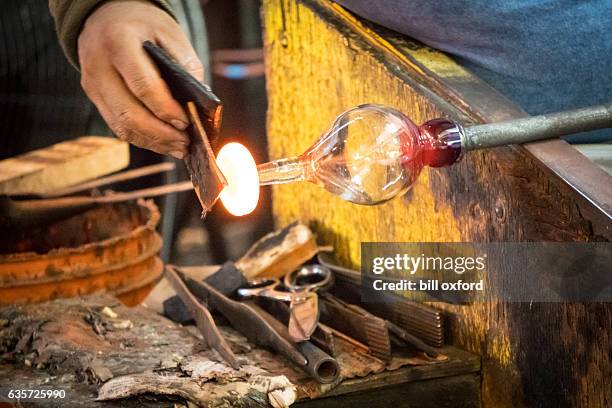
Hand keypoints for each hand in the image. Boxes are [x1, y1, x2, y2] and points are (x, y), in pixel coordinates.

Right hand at [78, 0, 203, 158]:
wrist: (105, 15)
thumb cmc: (143, 24)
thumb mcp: (170, 33)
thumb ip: (186, 65)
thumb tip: (198, 105)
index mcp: (118, 43)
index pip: (143, 86)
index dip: (166, 110)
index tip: (186, 124)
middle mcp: (99, 66)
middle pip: (129, 113)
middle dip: (161, 134)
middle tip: (185, 144)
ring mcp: (92, 84)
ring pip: (121, 126)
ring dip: (152, 142)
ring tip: (178, 148)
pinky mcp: (94, 96)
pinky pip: (117, 125)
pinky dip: (141, 138)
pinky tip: (162, 142)